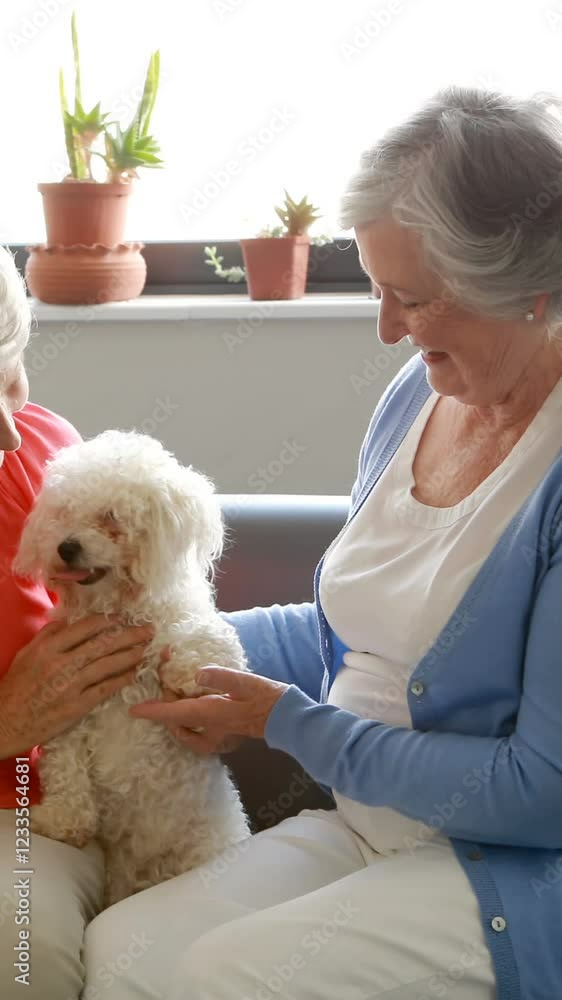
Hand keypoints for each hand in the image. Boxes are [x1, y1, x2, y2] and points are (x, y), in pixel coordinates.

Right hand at [0, 616, 155, 758]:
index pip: (85, 628)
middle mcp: (62, 664)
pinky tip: (134, 673)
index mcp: (49, 648)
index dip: (108, 621)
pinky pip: (105, 689)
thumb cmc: (15, 687)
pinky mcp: (77, 706)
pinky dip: (121, 679)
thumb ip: (47, 635)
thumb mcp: (26, 654)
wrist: (6, 721)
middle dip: (129, 635)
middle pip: (103, 644)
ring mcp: (71, 686)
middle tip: (148, 630)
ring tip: (146, 648)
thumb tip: (67, 621)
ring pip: (107, 665)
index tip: (122, 618)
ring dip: (130, 655)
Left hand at [128, 666, 288, 753]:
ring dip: (178, 717)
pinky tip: (198, 709)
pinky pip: (198, 735)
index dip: (152, 712)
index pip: (174, 714)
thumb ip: (220, 677)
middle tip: (168, 683)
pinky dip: (191, 724)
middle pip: (177, 723)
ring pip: (186, 732)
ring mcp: (217, 740)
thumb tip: (197, 674)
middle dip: (167, 707)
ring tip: (179, 697)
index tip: (133, 711)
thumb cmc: (266, 697)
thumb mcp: (244, 681)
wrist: (286, 719)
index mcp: (211, 714)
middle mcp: (210, 732)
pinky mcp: (224, 741)